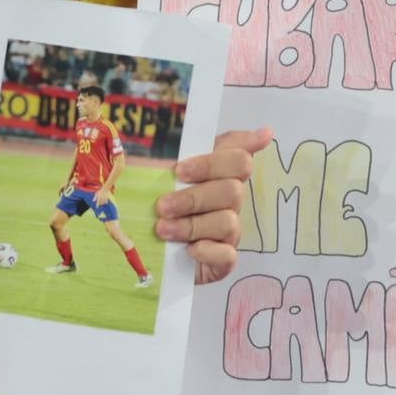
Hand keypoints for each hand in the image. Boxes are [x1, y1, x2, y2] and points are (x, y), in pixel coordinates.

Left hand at [155, 127, 271, 286]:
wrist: (142, 248)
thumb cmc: (153, 204)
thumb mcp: (160, 172)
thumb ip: (193, 149)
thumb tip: (253, 132)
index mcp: (218, 174)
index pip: (238, 158)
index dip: (211, 163)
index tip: (180, 170)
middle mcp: (229, 201)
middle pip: (233, 190)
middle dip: (194, 197)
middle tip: (162, 206)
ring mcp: (229, 232)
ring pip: (228, 222)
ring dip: (191, 225)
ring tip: (162, 229)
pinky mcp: (223, 261)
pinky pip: (227, 255)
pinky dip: (207, 251)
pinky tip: (188, 250)